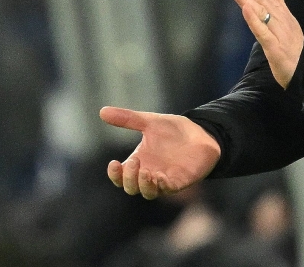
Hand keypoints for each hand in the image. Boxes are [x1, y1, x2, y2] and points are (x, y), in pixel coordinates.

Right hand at [99, 107, 220, 199]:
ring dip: (143, 185)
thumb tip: (102, 111)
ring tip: (145, 172)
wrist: (202, 132)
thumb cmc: (174, 130)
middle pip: (131, 187)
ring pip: (148, 192)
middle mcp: (149, 173)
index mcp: (138, 161)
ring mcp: (164, 179)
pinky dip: (162, 186)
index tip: (114, 163)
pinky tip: (160, 177)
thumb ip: (128, 119)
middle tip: (133, 162)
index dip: (114, 174)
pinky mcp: (180, 181)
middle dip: (128, 178)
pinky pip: (168, 189)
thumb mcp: (149, 121)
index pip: (120, 176)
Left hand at [220, 0, 303, 88]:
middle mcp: (282, 20)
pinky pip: (263, 32)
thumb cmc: (292, 47)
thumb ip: (278, 1)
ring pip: (262, 12)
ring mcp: (279, 33)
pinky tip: (245, 8)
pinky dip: (254, 19)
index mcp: (283, 13)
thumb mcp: (286, 21)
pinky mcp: (275, 48)